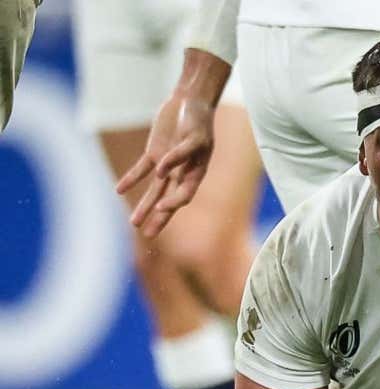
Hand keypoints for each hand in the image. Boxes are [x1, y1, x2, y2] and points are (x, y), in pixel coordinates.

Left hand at [116, 92, 216, 236]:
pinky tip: (119, 191)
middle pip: (169, 200)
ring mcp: (167, 164)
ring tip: (134, 223)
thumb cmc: (198, 119)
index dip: (174, 202)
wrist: (190, 101)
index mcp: (196, 171)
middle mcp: (182, 172)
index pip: (185, 194)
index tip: (162, 206)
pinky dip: (131, 180)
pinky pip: (140, 170)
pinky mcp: (154, 154)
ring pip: (154, 190)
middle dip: (159, 217)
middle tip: (148, 234)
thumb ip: (179, 155)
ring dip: (144, 206)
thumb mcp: (194, 137)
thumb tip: (161, 172)